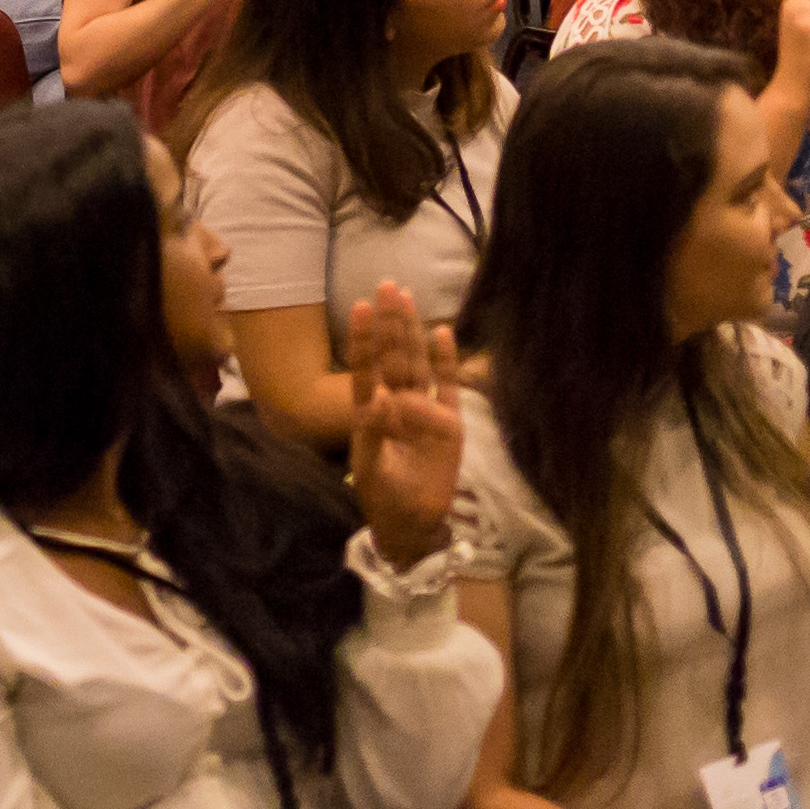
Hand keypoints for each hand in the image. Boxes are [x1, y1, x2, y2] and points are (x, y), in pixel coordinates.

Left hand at [340, 283, 461, 563]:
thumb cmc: (383, 495)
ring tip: (407, 298)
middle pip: (393, 356)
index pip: (365, 367)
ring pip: (416, 363)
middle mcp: (395, 403)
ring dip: (412, 332)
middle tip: (387, 286)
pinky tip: (441, 332)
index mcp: (370, 411)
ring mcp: (422, 410)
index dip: (363, 338)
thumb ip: (373, 434)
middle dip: (390, 322)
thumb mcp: (371, 467)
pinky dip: (445, 361)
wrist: (411, 523)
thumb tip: (379, 400)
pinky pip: (447, 386)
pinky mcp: (449, 423)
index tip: (361, 306)